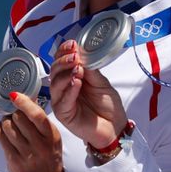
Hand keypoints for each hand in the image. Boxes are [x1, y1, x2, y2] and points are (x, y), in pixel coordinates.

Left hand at [0, 92, 63, 171]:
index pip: (36, 115)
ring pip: (8, 126)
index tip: (14, 95)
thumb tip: (27, 96)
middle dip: (13, 113)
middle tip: (13, 114)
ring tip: (9, 123)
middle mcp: (40, 145)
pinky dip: (0, 130)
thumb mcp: (51, 136)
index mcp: (51, 136)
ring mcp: (26, 154)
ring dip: (5, 121)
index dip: (23, 102)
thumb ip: (40, 118)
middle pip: (18, 118)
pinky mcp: (14, 161)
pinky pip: (1, 138)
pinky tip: (4, 132)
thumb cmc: (48, 155)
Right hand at [48, 39, 127, 154]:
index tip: (72, 44)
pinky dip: (69, 90)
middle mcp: (63, 88)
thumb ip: (90, 70)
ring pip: (55, 84)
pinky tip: (76, 82)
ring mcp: (61, 101)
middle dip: (63, 61)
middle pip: (54, 71)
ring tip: (77, 68)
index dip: (63, 52)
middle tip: (75, 56)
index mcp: (71, 78)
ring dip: (65, 74)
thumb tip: (81, 53)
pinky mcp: (63, 114)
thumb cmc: (108, 106)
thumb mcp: (101, 82)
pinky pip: (62, 101)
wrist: (115, 127)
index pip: (61, 62)